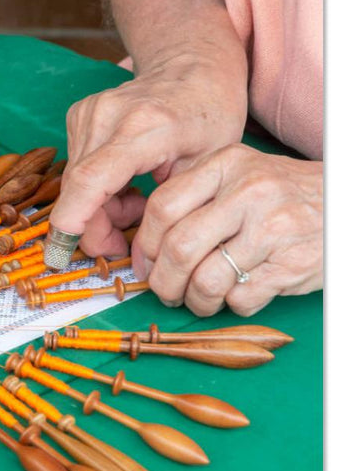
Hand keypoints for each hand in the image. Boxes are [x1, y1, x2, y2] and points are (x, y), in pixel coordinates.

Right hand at [52, 49, 247, 256]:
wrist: (194, 64)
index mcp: (145, 127)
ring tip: (135, 204)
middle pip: (78, 188)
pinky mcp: (78, 114)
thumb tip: (138, 256)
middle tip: (123, 242)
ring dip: (98, 208)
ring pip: (75, 183)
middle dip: (93, 226)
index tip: (65, 255)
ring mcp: (88, 112)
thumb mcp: (207, 169)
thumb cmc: (210, 114)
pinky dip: (96, 188)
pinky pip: (77, 168)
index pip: (90, 180)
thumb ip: (169, 212)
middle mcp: (107, 115)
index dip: (72, 222)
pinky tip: (125, 183)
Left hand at [132, 144, 322, 315]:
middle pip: (179, 247)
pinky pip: (240, 298)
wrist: (343, 202)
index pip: (163, 207)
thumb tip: (146, 248)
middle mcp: (248, 191)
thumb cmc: (279, 195)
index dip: (145, 244)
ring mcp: (273, 228)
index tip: (145, 265)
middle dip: (163, 282)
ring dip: (195, 301)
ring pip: (206, 281)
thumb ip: (193, 199)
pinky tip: (239, 295)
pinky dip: (232, 305)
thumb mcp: (238, 176)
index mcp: (226, 164)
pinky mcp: (292, 263)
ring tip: (200, 300)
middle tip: (166, 292)